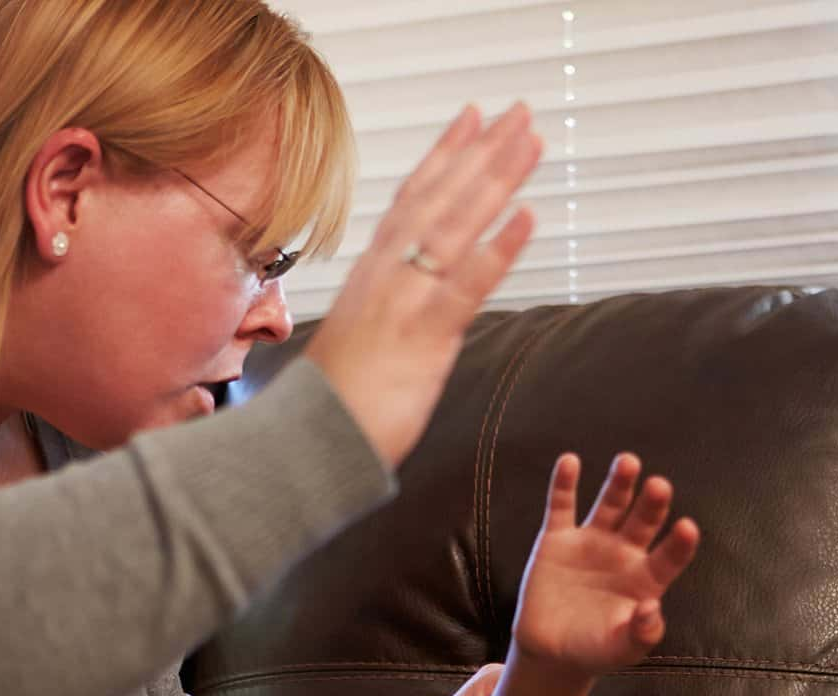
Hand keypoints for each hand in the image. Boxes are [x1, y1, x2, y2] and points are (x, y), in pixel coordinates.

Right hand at [306, 104, 542, 467]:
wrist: (307, 443)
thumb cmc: (337, 400)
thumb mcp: (363, 336)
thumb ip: (392, 305)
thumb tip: (419, 294)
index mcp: (375, 272)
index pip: (414, 198)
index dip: (446, 155)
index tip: (473, 117)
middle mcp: (388, 274)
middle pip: (440, 197)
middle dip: (481, 151)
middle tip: (519, 111)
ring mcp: (405, 299)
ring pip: (455, 226)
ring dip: (496, 179)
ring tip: (530, 142)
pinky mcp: (424, 334)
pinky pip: (467, 283)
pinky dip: (499, 247)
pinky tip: (528, 216)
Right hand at [512, 453, 700, 679]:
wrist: (551, 652)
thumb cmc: (595, 651)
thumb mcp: (622, 651)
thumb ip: (641, 633)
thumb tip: (653, 608)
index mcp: (646, 579)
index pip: (669, 556)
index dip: (679, 544)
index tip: (688, 527)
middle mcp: (623, 553)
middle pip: (643, 521)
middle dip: (652, 504)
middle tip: (660, 486)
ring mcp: (591, 542)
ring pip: (611, 505)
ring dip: (619, 483)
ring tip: (628, 462)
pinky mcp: (557, 540)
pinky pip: (561, 506)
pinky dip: (564, 484)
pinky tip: (570, 462)